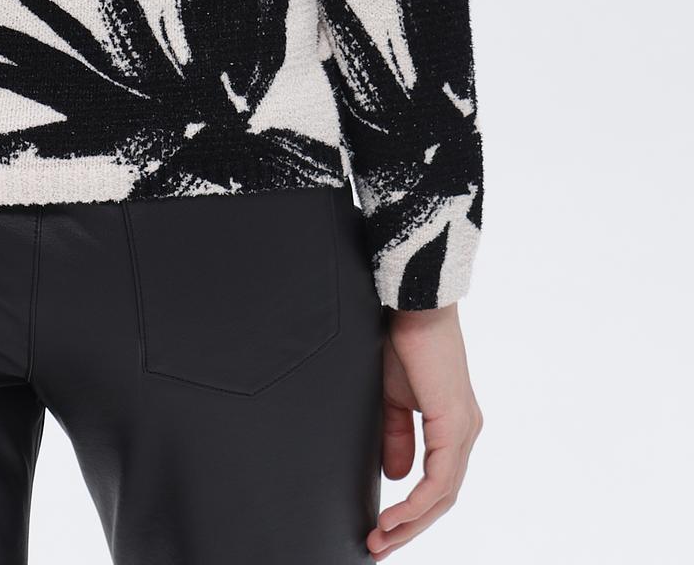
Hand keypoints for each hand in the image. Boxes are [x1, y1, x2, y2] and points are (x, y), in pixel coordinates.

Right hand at [367, 303, 481, 554]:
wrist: (412, 305)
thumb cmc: (403, 342)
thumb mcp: (393, 399)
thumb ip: (398, 437)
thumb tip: (396, 476)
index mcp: (453, 426)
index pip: (439, 485)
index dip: (412, 513)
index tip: (383, 531)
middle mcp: (466, 432)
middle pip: (443, 499)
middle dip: (410, 528)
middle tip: (379, 548)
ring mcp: (464, 429)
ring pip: (444, 495)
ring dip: (411, 522)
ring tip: (381, 537)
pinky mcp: (455, 423)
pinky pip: (439, 479)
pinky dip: (416, 502)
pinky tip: (394, 513)